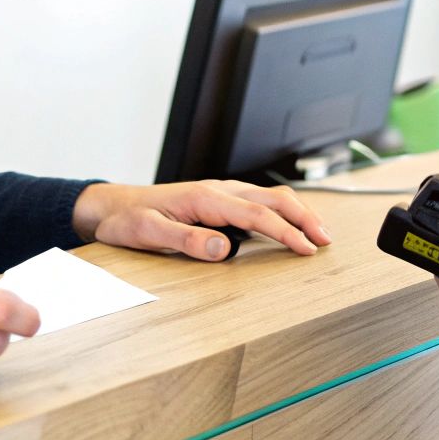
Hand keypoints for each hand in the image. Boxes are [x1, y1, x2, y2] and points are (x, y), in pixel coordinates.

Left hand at [71, 180, 330, 260]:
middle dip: (304, 218)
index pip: (257, 214)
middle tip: (326, 240)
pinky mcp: (218, 198)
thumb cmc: (127, 220)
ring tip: (317, 233)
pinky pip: (258, 200)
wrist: (111, 205)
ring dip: (297, 213)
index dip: (286, 232)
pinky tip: (289, 224)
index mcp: (205, 198)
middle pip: (273, 198)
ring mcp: (220, 192)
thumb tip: (224, 249)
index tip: (307, 248)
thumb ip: (186, 240)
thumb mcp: (149, 234)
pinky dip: (282, 211)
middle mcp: (217, 190)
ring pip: (269, 196)